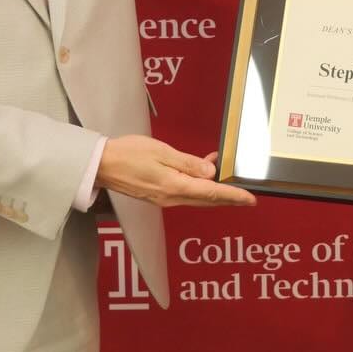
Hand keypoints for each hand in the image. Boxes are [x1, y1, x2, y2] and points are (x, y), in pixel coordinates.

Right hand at [96, 136, 256, 207]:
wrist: (102, 165)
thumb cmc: (129, 154)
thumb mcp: (162, 152)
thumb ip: (188, 163)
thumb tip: (211, 172)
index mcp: (174, 186)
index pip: (211, 192)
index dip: (233, 196)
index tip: (250, 199)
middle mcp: (171, 197)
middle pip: (208, 199)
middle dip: (229, 199)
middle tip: (248, 199)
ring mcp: (165, 198)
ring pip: (198, 197)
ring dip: (215, 192)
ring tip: (231, 184)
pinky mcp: (159, 195)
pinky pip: (186, 192)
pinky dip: (199, 186)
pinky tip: (203, 171)